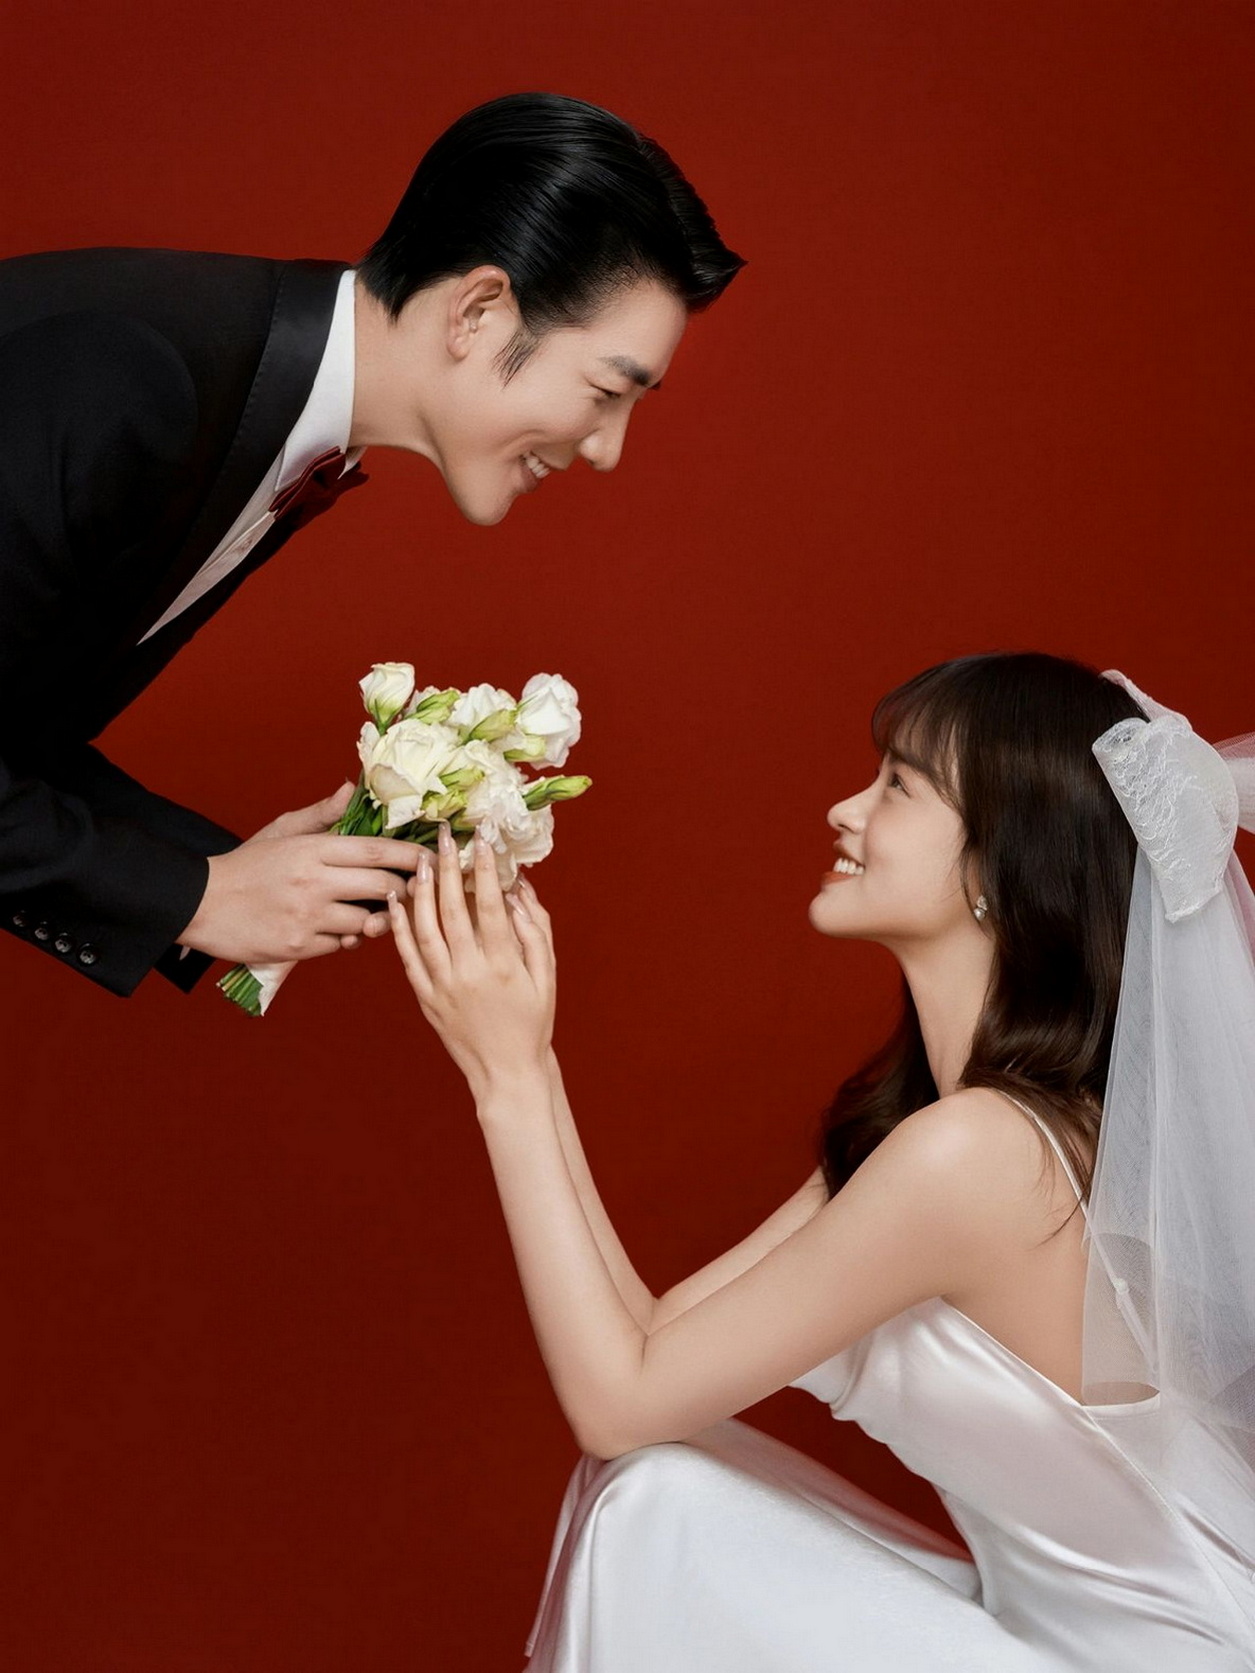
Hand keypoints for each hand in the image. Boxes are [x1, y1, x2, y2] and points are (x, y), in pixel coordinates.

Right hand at [178, 783, 420, 962]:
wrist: (200, 903)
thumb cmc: (247, 865)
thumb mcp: (282, 831)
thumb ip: (322, 815)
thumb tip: (351, 789)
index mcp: (312, 850)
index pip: (377, 851)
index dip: (411, 856)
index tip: (432, 857)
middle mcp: (314, 883)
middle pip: (383, 887)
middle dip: (406, 889)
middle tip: (413, 889)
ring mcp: (307, 918)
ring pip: (368, 922)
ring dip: (377, 919)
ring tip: (371, 911)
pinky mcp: (298, 948)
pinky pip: (342, 946)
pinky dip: (347, 940)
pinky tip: (337, 929)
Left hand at [388, 825, 555, 1096]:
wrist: (506, 1072)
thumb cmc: (533, 1022)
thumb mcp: (546, 976)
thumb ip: (535, 930)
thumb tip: (520, 889)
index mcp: (503, 965)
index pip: (491, 906)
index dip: (485, 869)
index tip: (482, 838)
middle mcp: (469, 972)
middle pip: (453, 910)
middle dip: (449, 868)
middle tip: (445, 836)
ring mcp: (443, 985)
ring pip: (425, 928)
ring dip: (422, 891)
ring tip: (422, 860)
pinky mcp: (426, 998)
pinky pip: (408, 956)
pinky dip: (400, 926)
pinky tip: (397, 900)